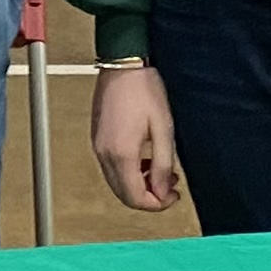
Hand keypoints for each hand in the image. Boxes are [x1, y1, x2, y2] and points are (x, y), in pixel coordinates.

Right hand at [89, 65, 182, 210]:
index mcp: (121, 154)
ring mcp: (98, 147)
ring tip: (161, 172)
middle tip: (169, 187)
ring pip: (117, 183)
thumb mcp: (163, 129)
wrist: (122, 65)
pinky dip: (129, 173)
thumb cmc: (143, 90)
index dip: (157, 204)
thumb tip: (161, 191)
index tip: (173, 195)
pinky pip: (111, 168)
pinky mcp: (97, 139)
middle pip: (124, 195)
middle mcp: (105, 154)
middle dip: (149, 197)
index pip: (135, 198)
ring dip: (139, 185)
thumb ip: (162, 164)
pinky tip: (145, 160)